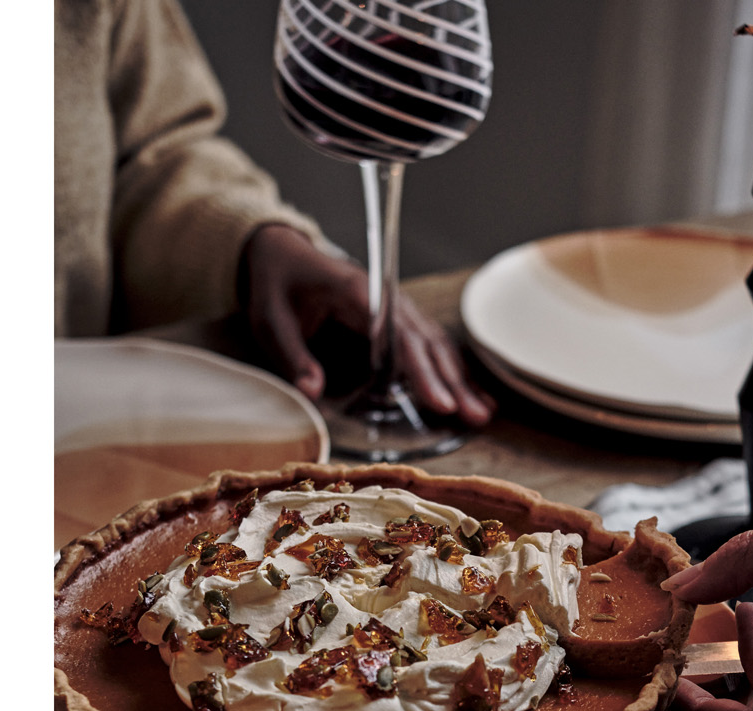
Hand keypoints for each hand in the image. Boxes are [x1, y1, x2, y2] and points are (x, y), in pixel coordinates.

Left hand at [241, 223, 492, 424]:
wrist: (281, 253)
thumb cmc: (276, 284)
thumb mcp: (269, 319)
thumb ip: (292, 354)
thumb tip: (311, 391)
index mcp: (358, 293)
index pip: (399, 337)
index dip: (422, 372)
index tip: (441, 402)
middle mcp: (385, 299)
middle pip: (427, 342)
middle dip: (454, 381)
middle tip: (477, 416)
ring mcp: (394, 308)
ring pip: (434, 344)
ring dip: (459, 378)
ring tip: (483, 412)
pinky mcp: (394, 320)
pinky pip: (427, 345)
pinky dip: (449, 369)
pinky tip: (469, 392)